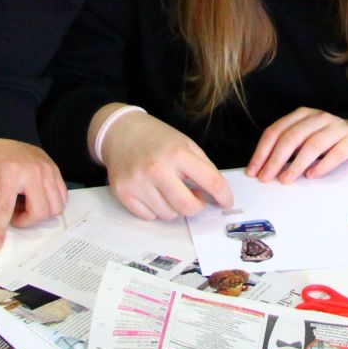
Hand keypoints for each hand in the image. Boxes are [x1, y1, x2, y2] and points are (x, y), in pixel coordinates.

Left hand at [0, 138, 66, 248]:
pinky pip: (62, 196)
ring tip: (25, 204)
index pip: (6, 210)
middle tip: (13, 214)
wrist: (3, 128)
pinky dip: (52, 204)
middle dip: (26, 221)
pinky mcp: (55, 170)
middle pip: (40, 212)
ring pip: (55, 206)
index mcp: (10, 174)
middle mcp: (33, 172)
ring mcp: (47, 170)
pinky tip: (35, 198)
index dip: (0, 230)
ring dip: (40, 214)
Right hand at [94, 105, 232, 220]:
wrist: (121, 131)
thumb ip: (203, 168)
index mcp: (177, 153)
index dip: (223, 196)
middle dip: (197, 207)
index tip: (226, 202)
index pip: (211, 182)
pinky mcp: (123, 193)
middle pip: (188, 207)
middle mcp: (157, 169)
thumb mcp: (185, 144)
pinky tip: (153, 193)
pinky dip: (155, 210)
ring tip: (169, 190)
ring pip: (168, 215)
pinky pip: (149, 217)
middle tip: (196, 199)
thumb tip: (216, 194)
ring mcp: (138, 182)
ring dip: (174, 207)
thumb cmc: (157, 139)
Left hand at [246, 108, 347, 181]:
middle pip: (292, 137)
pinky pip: (336, 153)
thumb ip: (287, 150)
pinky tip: (312, 176)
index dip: (262, 151)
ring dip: (296, 164)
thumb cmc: (327, 143)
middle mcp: (319, 117)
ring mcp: (338, 126)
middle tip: (266, 178)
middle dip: (275, 159)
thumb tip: (262, 170)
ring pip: (313, 144)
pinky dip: (322, 166)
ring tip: (286, 180)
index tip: (253, 171)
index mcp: (302, 115)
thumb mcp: (304, 141)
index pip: (276, 131)